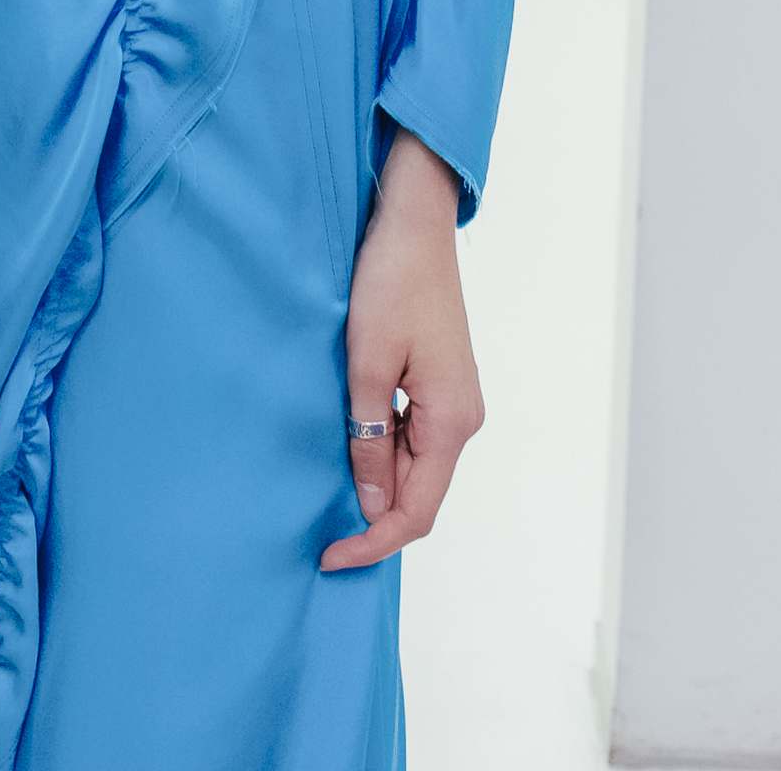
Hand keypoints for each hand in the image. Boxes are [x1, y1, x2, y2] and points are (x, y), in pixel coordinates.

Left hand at [318, 130, 484, 569]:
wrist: (413, 223)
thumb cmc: (389, 283)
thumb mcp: (368, 365)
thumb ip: (369, 440)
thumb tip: (373, 507)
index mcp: (451, 421)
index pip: (417, 511)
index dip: (373, 541)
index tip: (329, 556)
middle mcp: (462, 419)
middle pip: (419, 494)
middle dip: (373, 518)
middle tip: (319, 531)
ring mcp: (453, 402)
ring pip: (415, 468)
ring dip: (376, 485)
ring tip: (325, 491)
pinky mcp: (439, 384)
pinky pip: (413, 438)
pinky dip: (382, 454)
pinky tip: (347, 447)